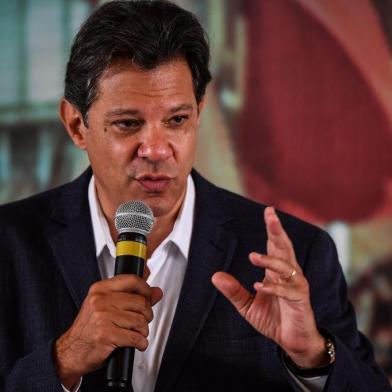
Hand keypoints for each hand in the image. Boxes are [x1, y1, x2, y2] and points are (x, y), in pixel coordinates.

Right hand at [54, 274, 162, 388]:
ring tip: (137, 333)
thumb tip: (156, 292)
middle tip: (142, 320)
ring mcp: (103, 317)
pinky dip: (141, 343)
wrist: (71, 351)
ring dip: (143, 331)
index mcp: (100, 289)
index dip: (146, 289)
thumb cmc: (89, 328)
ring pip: (140, 320)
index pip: (132, 280)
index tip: (149, 296)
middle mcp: (100, 300)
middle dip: (147, 314)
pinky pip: (135, 337)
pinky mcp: (106, 335)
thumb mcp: (106, 306)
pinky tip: (136, 343)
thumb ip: (131, 296)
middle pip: (140, 302)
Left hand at [212, 206, 327, 367]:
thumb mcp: (248, 305)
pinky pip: (287, 290)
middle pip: (284, 247)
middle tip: (270, 214)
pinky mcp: (300, 300)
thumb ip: (234, 291)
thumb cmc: (273, 319)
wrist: (293, 341)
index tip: (268, 211)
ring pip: (286, 266)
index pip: (275, 245)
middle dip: (277, 230)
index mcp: (277, 271)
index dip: (272, 229)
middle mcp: (289, 274)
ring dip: (270, 260)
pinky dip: (273, 287)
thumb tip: (215, 276)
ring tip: (253, 257)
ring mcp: (297, 286)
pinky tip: (259, 285)